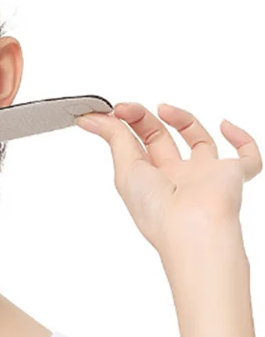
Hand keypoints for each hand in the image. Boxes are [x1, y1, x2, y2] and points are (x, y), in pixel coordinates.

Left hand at [75, 102, 260, 258]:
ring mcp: (205, 176)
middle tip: (126, 107)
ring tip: (163, 108)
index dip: (124, 125)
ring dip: (182, 119)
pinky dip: (242, 138)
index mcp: (149, 181)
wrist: (192, 228)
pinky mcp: (234, 175)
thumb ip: (113, 138)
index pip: (136, 145)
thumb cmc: (157, 209)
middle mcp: (176, 178)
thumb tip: (89, 118)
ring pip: (200, 142)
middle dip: (143, 119)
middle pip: (161, 139)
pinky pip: (248, 157)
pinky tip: (224, 124)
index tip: (111, 110)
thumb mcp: (125, 168)